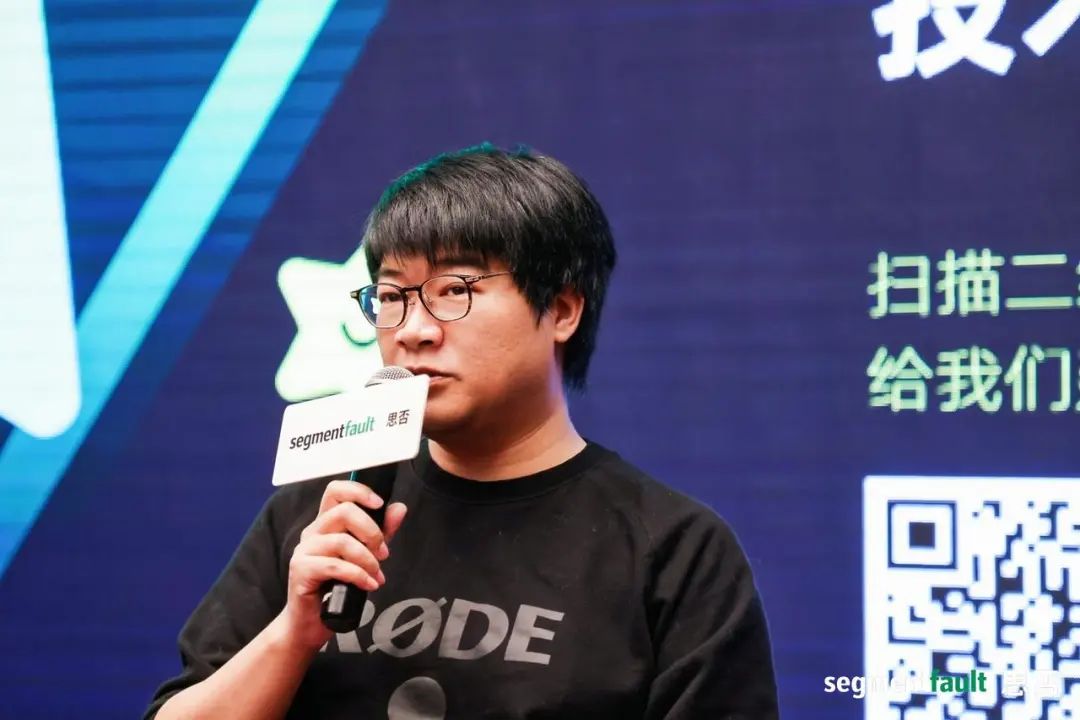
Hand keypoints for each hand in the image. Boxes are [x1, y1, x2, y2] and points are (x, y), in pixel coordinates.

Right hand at [281, 480, 407, 650]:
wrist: (312, 622)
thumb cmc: (337, 587)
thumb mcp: (365, 556)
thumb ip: (381, 532)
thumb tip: (399, 508)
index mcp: (326, 523)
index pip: (336, 490)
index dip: (359, 491)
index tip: (380, 504)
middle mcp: (312, 532)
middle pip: (344, 511)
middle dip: (372, 532)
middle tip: (383, 554)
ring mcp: (304, 550)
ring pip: (342, 540)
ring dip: (367, 559)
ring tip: (376, 575)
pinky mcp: (301, 570)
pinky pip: (335, 565)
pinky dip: (358, 575)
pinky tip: (369, 585)